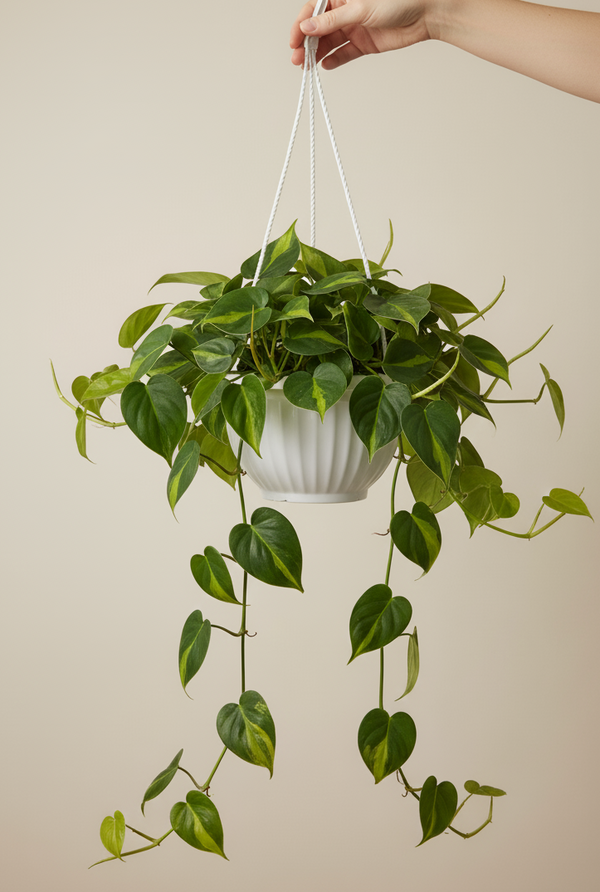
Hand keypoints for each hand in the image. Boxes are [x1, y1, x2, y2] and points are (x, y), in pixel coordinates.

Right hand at [290, 0, 436, 69]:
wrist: (424, 14)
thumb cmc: (397, 0)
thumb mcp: (360, 8)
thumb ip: (333, 20)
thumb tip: (308, 27)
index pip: (313, 11)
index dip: (301, 26)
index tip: (294, 41)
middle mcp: (345, 11)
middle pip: (319, 29)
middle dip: (306, 44)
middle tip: (297, 59)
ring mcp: (354, 28)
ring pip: (330, 42)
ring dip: (317, 54)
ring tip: (307, 66)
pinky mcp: (364, 43)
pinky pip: (344, 53)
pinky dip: (335, 60)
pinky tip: (325, 66)